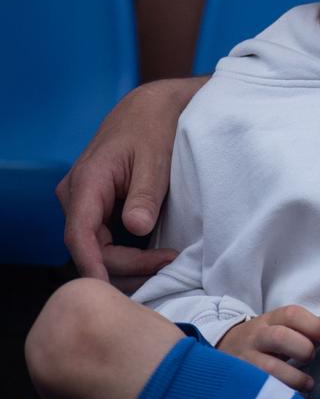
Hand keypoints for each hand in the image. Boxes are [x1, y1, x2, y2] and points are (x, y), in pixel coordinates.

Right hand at [57, 78, 201, 285]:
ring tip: (163, 263)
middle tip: (166, 265)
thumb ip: (146, 194)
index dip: (93, 266)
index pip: (79, 235)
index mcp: (86, 182)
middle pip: (88, 247)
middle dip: (124, 265)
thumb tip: (137, 228)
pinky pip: (101, 237)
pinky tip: (150, 256)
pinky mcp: (95, 205)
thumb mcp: (156, 159)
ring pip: (94, 246)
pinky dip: (124, 251)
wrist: (150, 107)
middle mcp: (75, 195)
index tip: (109, 291)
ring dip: (124, 262)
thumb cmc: (154, 128)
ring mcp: (83, 201)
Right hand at [218, 305, 319, 392]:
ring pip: (268, 366)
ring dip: (293, 376)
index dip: (314, 327)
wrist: (225, 346)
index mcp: (272, 319)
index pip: (293, 315)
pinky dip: (278, 390)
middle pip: (280, 337)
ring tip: (308, 384)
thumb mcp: (284, 325)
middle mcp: (257, 336)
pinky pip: (259, 385)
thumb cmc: (266, 338)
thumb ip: (311, 326)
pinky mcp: (240, 378)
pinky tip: (291, 395)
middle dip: (303, 349)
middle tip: (312, 358)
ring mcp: (245, 358)